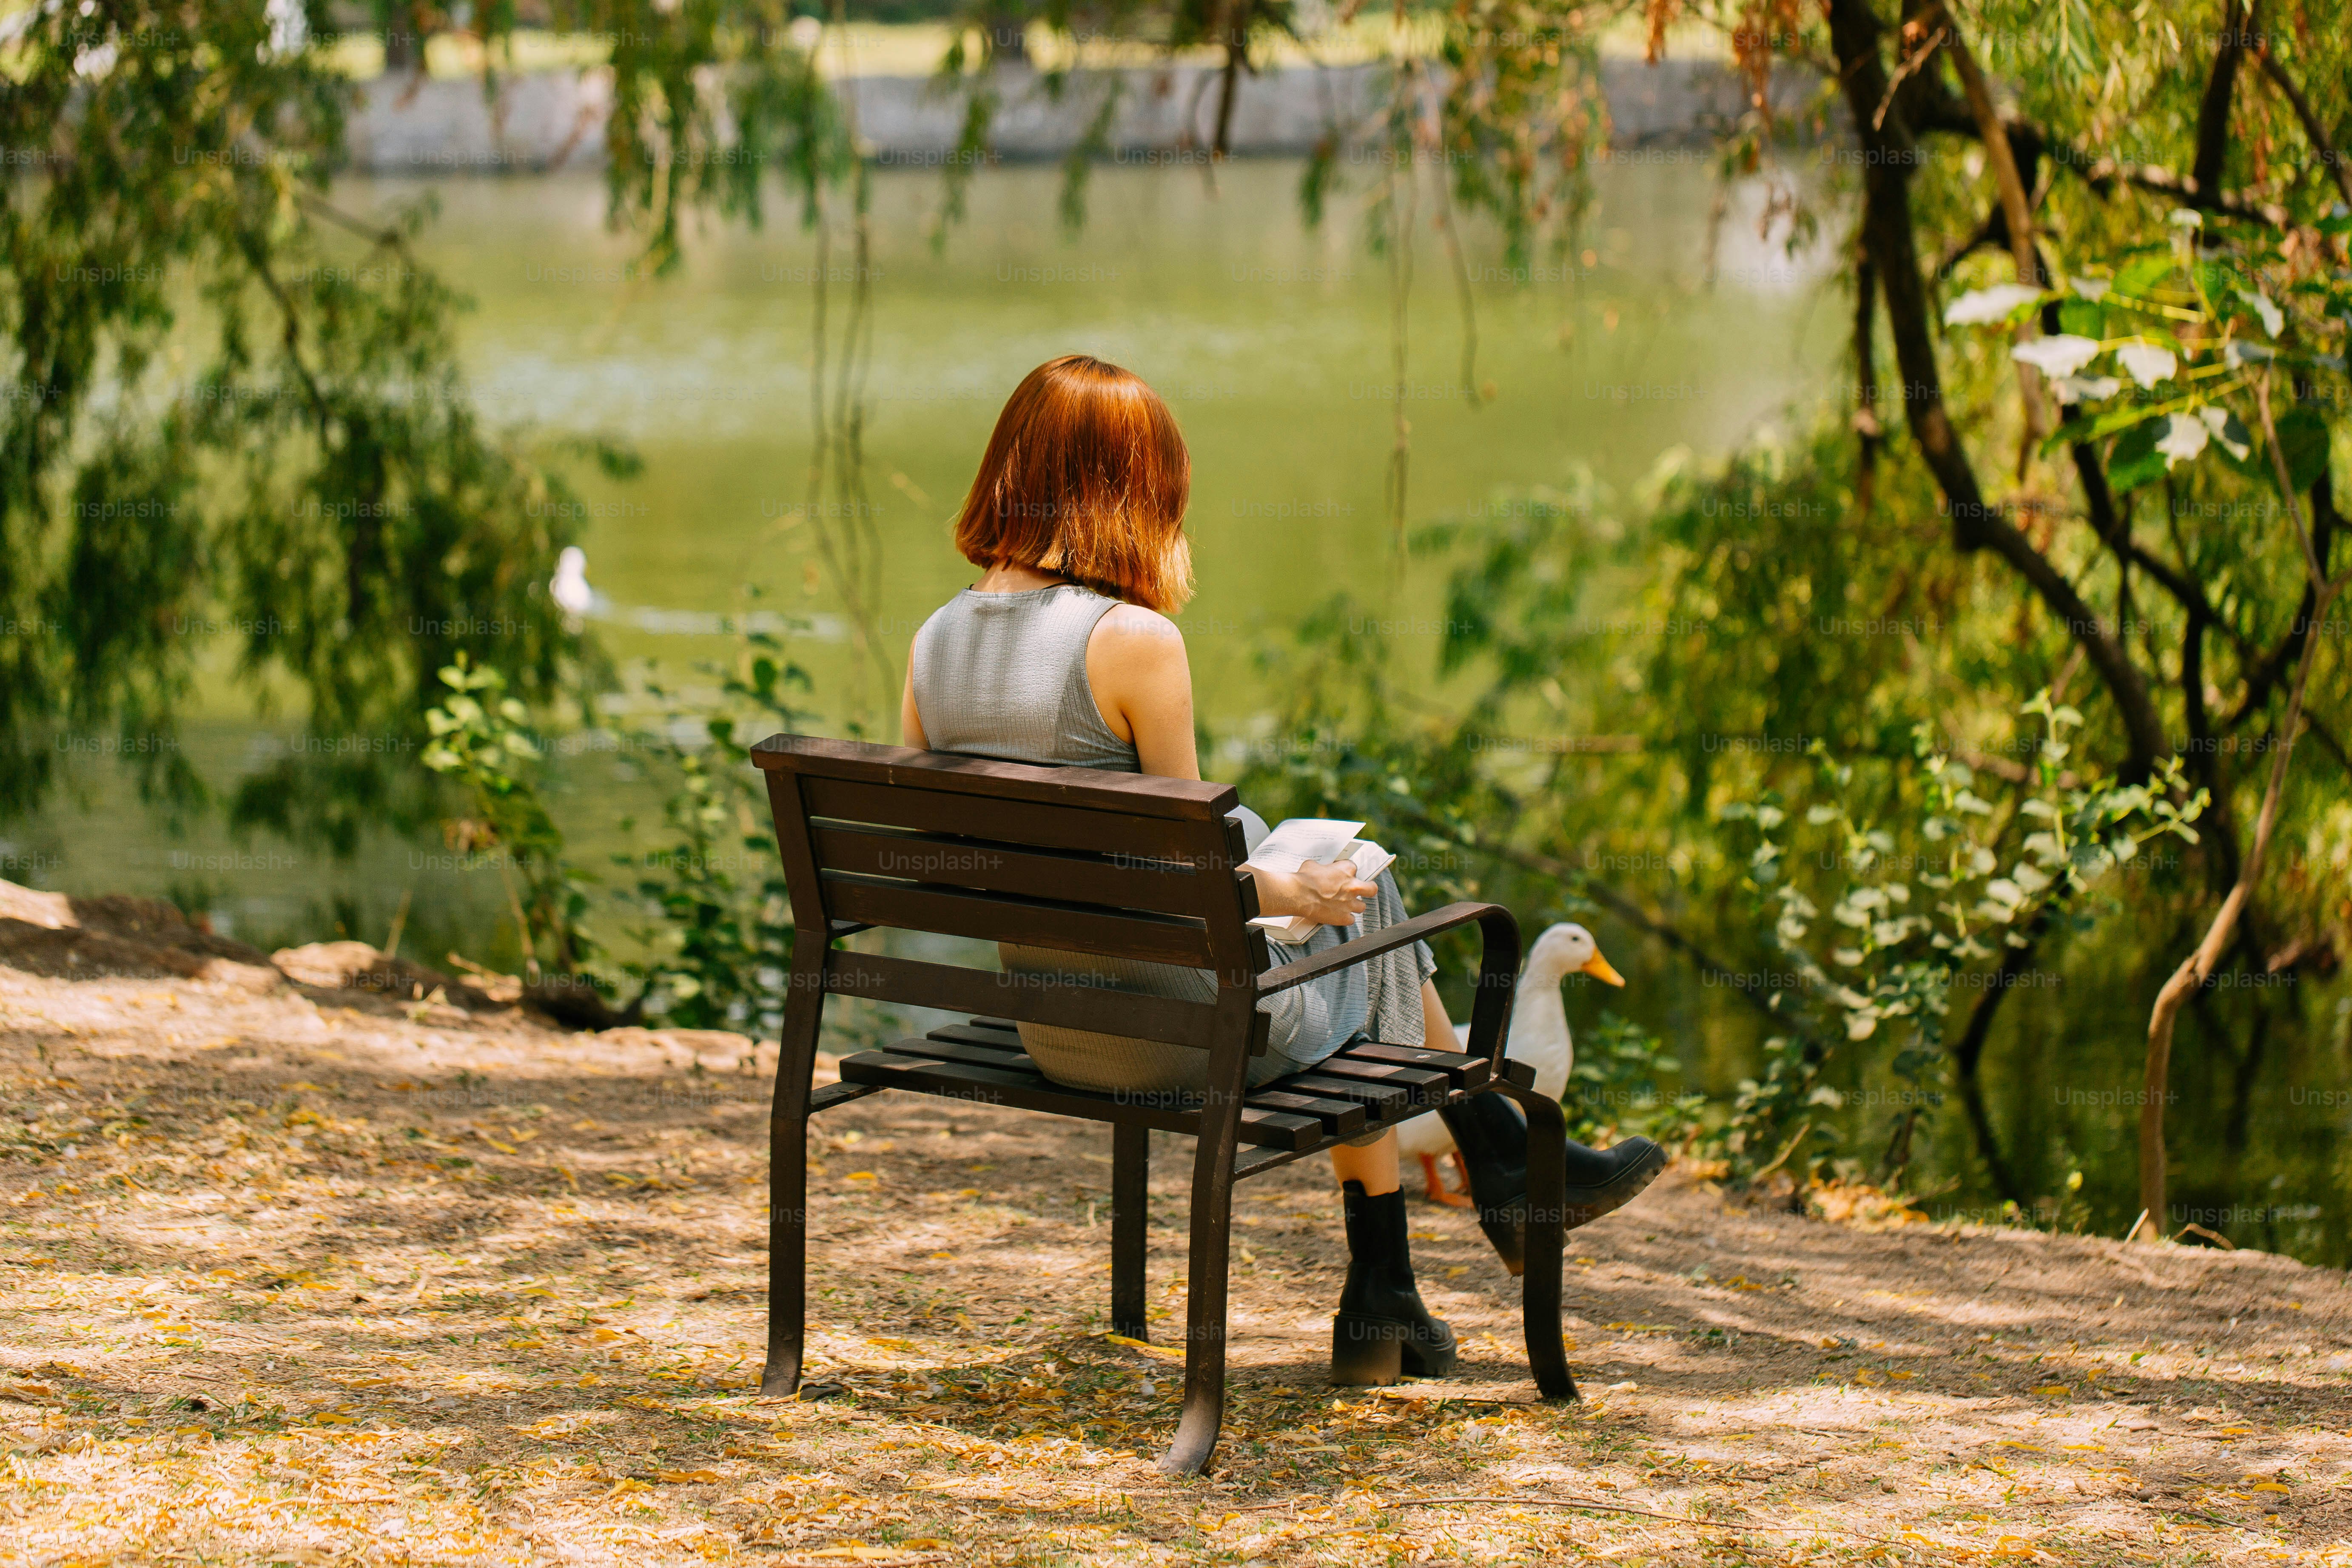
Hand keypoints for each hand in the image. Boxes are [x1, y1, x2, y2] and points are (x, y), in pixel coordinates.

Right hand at [1250, 858, 1375, 925]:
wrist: (1299, 895)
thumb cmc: (1304, 880)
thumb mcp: (1313, 865)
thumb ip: (1322, 868)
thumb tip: (1319, 870)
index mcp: (1346, 870)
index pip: (1353, 868)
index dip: (1347, 872)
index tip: (1342, 875)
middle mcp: (1352, 886)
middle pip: (1371, 888)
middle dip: (1368, 889)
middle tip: (1362, 891)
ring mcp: (1350, 903)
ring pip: (1362, 906)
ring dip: (1354, 906)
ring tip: (1345, 906)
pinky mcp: (1344, 917)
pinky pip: (1351, 920)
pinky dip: (1345, 918)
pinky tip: (1337, 916)